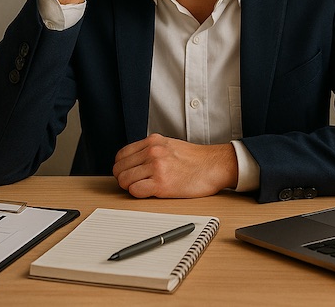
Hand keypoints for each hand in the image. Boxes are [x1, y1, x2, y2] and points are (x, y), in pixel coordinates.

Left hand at [113, 134, 238, 198]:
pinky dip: (138, 193)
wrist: (214, 166)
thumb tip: (134, 163)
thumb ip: (151, 150)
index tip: (128, 173)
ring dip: (130, 187)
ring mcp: (156, 167)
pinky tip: (149, 192)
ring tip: (143, 188)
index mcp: (152, 141)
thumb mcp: (169, 145)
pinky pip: (135, 191)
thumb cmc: (195, 159)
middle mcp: (152, 152)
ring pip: (124, 180)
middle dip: (124, 178)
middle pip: (120, 168)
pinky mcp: (161, 184)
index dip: (122, 167)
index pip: (121, 155)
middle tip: (134, 183)